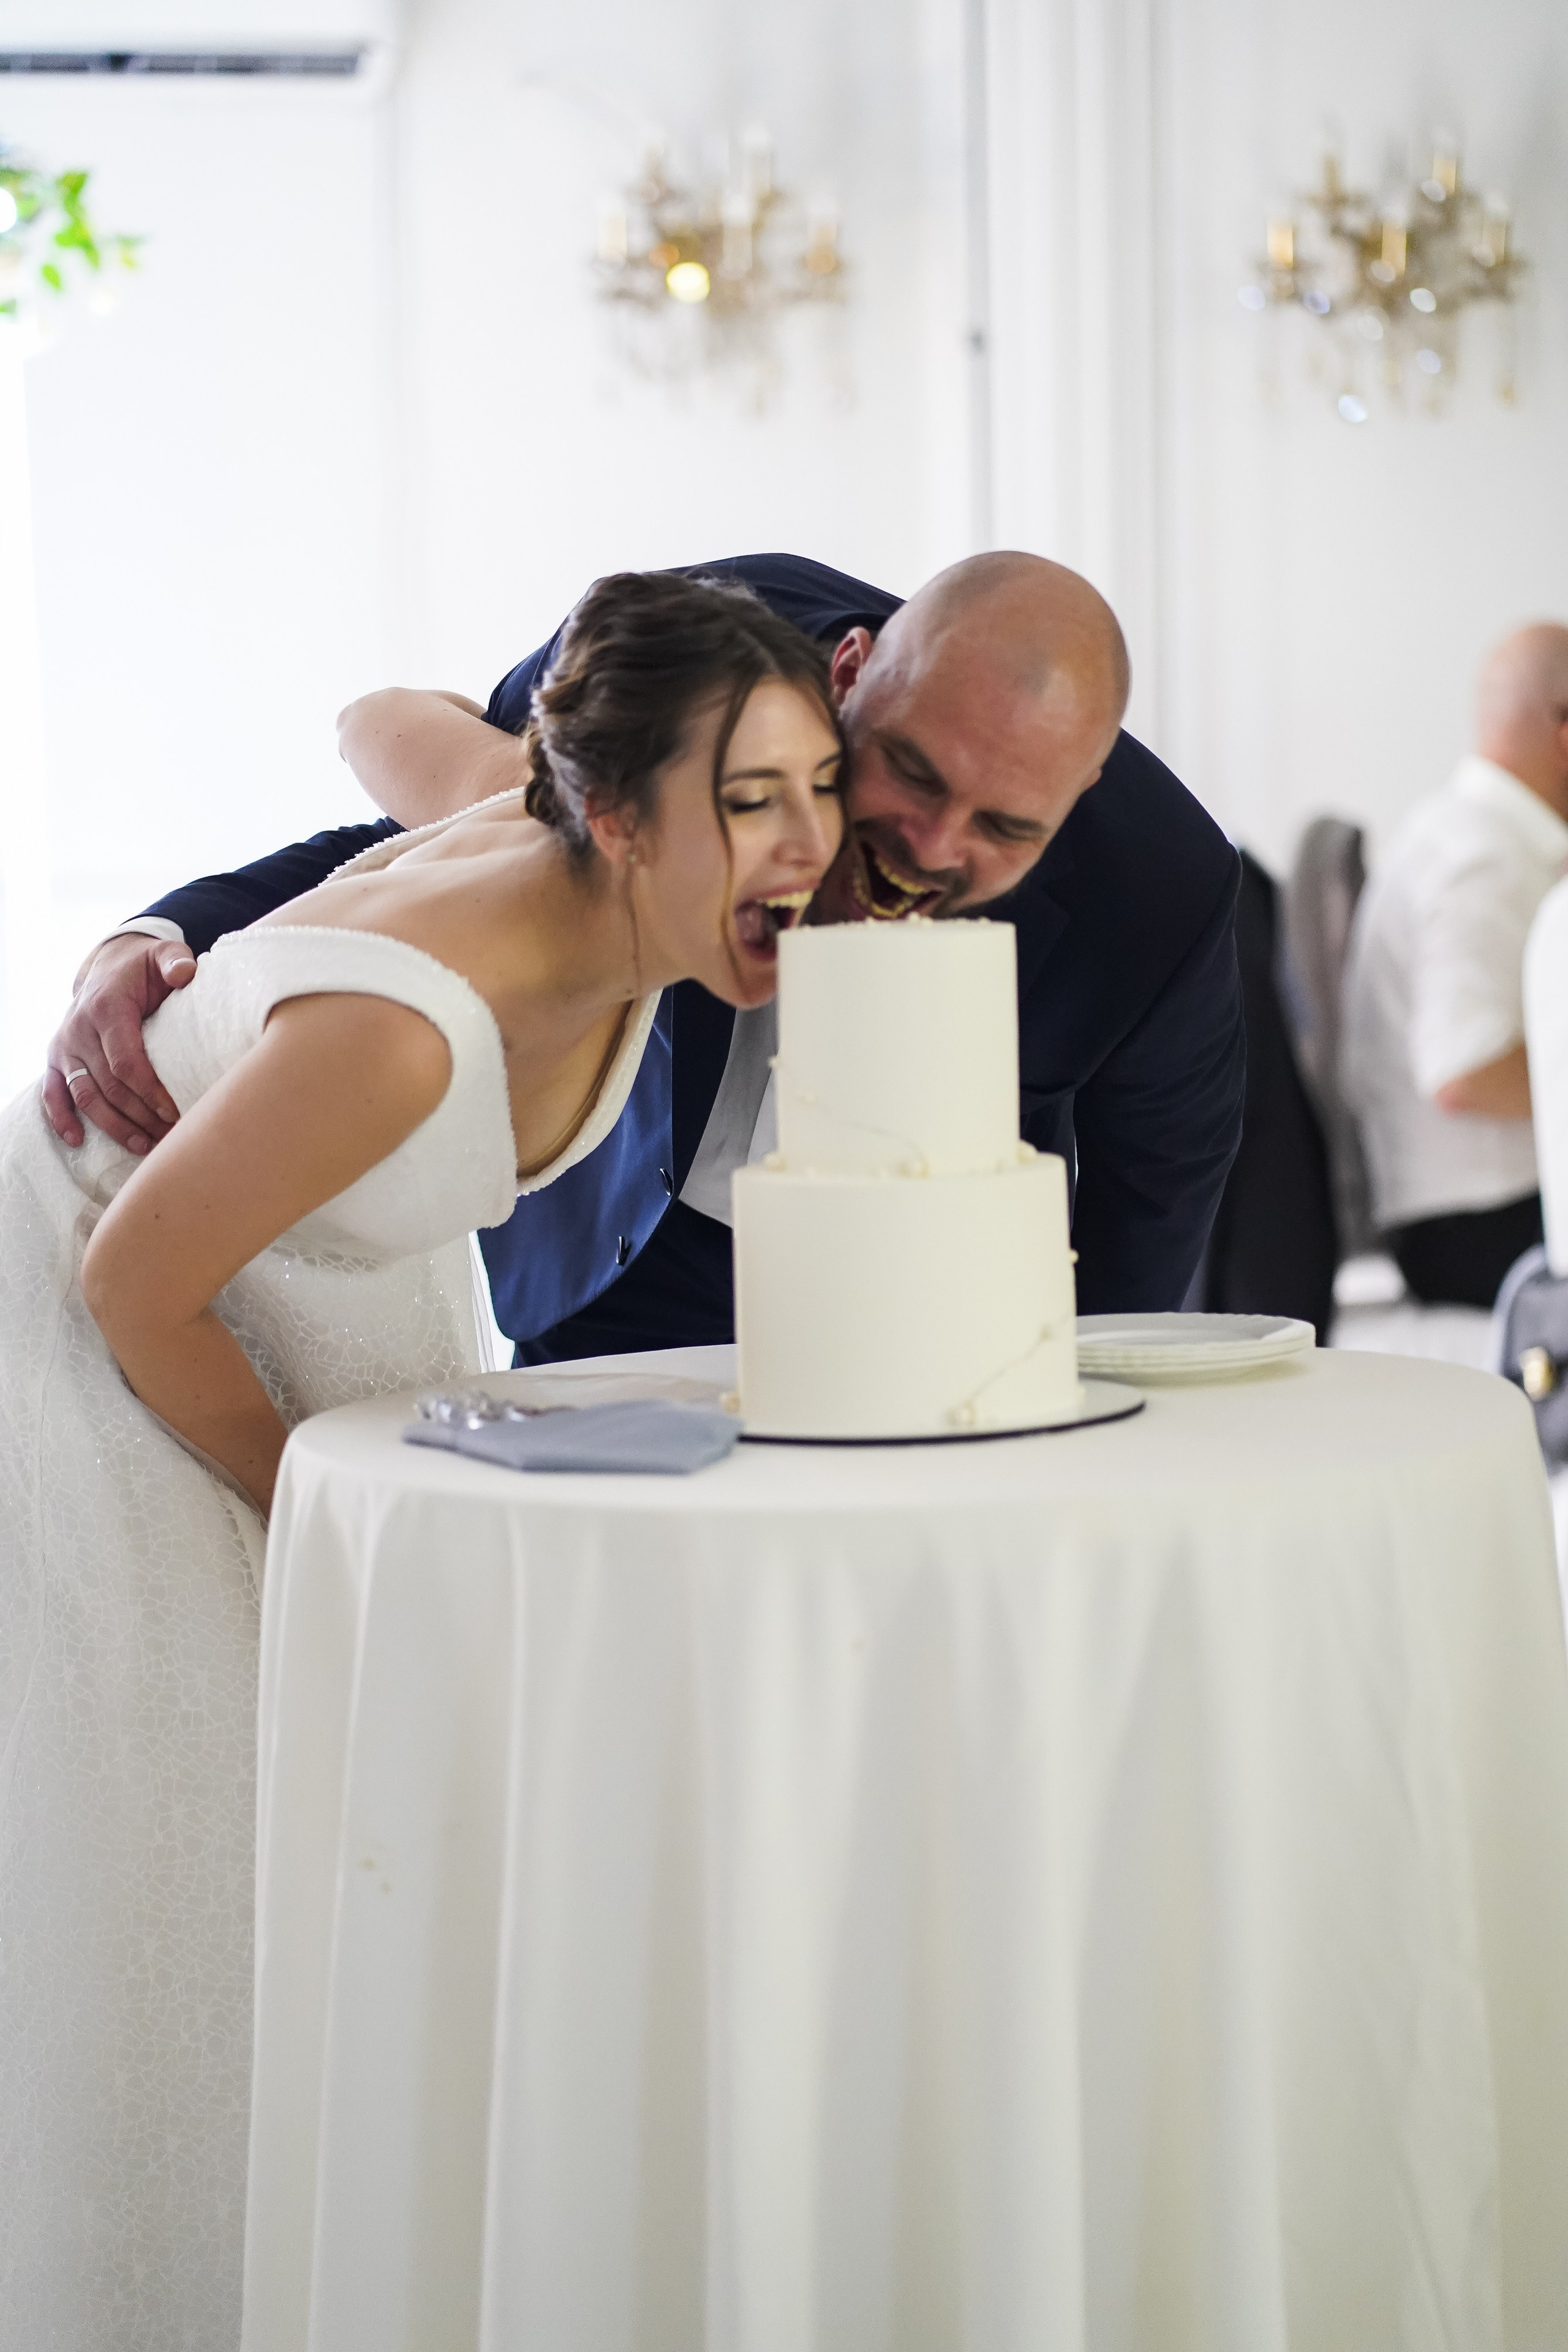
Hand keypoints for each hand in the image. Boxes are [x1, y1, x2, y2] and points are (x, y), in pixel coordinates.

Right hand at [42, 934, 197, 1154]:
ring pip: (85, 1096)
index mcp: (106, 1008)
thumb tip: (185, 973)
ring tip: (143, 1146)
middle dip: (140, 1116)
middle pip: (108, 1086)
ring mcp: (64, 1046)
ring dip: (112, 1126)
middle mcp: (79, 1029)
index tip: (174, 1113)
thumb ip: (175, 960)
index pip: (125, 1060)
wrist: (109, 965)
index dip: (149, 1091)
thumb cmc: (143, 968)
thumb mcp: (163, 955)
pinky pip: (52, 1092)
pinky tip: (77, 1141)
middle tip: (171, 1137)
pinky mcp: (56, 1058)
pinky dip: (61, 1118)